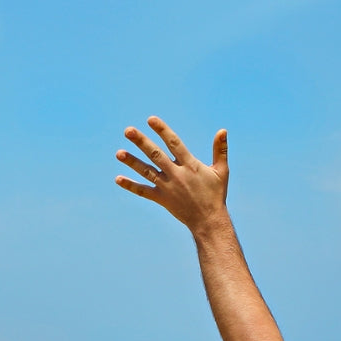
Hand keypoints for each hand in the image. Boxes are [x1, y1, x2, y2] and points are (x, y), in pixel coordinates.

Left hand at [115, 117, 228, 233]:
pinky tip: (118, 179)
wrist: (208, 220)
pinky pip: (143, 191)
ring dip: (132, 162)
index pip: (174, 143)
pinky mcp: (161, 199)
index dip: (162, 130)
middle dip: (141, 142)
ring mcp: (167, 187)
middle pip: (155, 155)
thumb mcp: (221, 171)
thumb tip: (222, 130)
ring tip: (118, 153)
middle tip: (128, 131)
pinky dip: (131, 185)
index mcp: (190, 165)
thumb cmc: (215, 194)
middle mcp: (176, 174)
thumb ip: (220, 150)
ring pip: (146, 171)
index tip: (151, 119)